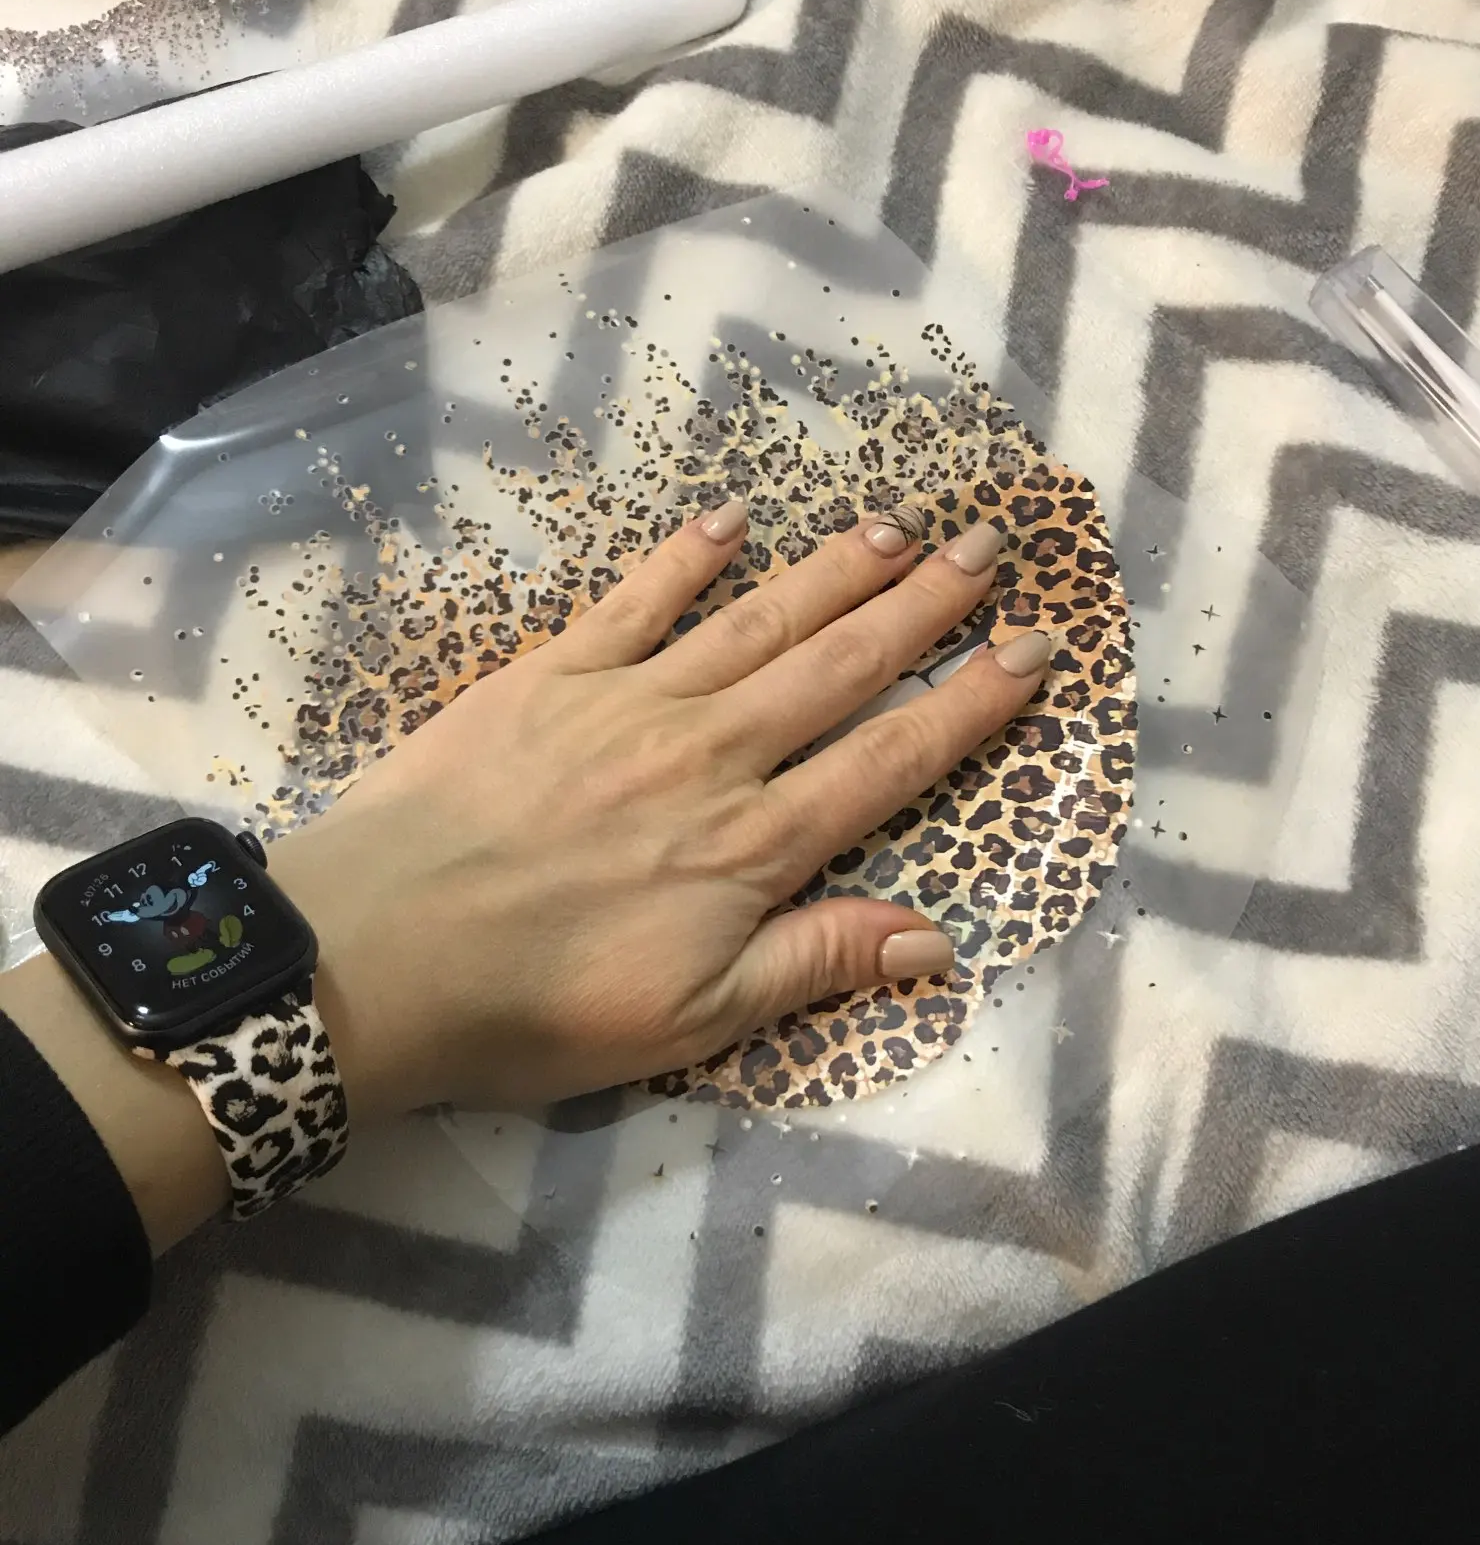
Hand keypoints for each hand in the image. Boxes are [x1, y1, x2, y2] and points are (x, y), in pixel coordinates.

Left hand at [270, 496, 1051, 1119]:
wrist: (380, 952)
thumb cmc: (538, 1006)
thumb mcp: (694, 1019)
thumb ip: (814, 964)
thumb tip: (937, 937)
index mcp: (754, 845)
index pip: (891, 758)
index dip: (971, 703)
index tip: (1033, 647)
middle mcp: (712, 754)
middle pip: (840, 667)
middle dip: (924, 606)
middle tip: (990, 543)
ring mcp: (631, 704)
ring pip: (757, 622)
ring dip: (834, 573)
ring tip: (898, 526)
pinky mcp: (550, 677)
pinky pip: (634, 602)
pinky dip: (686, 560)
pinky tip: (731, 524)